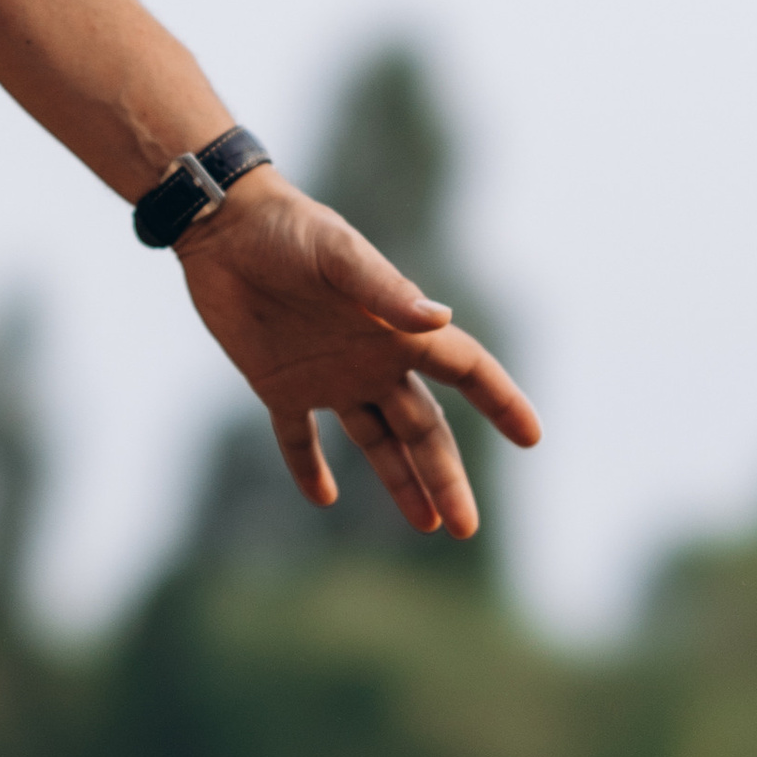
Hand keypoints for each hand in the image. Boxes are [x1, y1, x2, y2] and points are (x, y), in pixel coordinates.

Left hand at [176, 172, 538, 535]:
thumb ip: (385, 289)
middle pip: (424, 429)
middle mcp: (374, 359)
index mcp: (398, 329)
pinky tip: (322, 498)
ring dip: (400, 482)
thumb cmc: (289, 229)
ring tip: (427, 525)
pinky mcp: (279, 385)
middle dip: (446, 478)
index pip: (467, 370)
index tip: (531, 437)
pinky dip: (309, 468)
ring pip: (377, 441)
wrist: (224, 227)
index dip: (501, 401)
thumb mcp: (338, 254)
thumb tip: (439, 319)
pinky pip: (298, 438)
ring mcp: (330, 376)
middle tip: (466, 528)